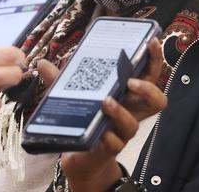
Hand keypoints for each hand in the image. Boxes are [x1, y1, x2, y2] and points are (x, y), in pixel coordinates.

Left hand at [36, 39, 166, 191]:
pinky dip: (107, 136)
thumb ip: (60, 80)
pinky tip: (98, 132)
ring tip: (106, 101)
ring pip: (135, 124)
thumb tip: (41, 63)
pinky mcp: (111, 148)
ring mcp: (122, 131)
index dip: (154, 58)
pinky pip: (115, 143)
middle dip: (148, 88)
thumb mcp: (73, 95)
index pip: (149, 74)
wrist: (79, 155)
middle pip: (157, 100)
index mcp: (128, 94)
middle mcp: (131, 112)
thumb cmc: (84, 118)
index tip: (151, 42)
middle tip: (130, 81)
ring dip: (121, 112)